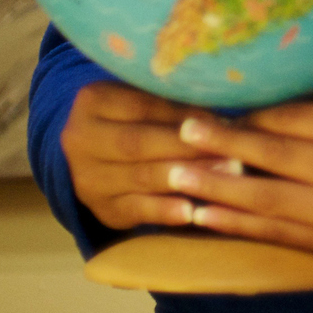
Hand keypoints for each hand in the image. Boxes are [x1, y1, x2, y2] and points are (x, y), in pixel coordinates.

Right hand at [60, 82, 216, 232]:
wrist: (97, 155)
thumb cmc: (137, 119)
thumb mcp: (145, 100)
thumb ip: (175, 104)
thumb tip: (223, 117)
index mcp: (92, 101)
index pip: (143, 106)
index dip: (185, 115)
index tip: (223, 122)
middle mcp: (80, 140)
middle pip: (140, 143)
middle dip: (189, 148)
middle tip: (233, 152)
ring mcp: (87, 178)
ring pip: (140, 177)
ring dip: (187, 178)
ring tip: (227, 174)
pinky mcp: (100, 208)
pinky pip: (135, 210)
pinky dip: (165, 211)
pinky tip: (192, 211)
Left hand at [168, 103, 312, 269]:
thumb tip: (290, 85)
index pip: (300, 118)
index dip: (257, 115)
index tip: (222, 108)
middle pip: (276, 154)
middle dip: (225, 143)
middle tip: (184, 130)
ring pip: (266, 197)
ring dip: (217, 186)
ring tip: (177, 174)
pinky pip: (274, 231)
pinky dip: (236, 224)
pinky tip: (204, 215)